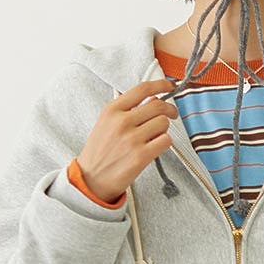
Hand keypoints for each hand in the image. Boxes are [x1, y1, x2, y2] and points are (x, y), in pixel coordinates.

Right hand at [76, 78, 179, 201]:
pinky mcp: (141, 156)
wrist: (92, 179)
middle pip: (158, 105)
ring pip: (163, 123)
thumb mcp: (106, 122)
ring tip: (155, 136)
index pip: (142, 89)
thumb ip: (126, 109)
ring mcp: (131, 139)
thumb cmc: (100, 151)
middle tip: (172, 114)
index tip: (169, 87)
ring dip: (164, 129)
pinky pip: (165, 141)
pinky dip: (164, 143)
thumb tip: (153, 98)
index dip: (161, 85)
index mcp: (112, 110)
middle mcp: (122, 121)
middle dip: (170, 109)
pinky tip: (156, 146)